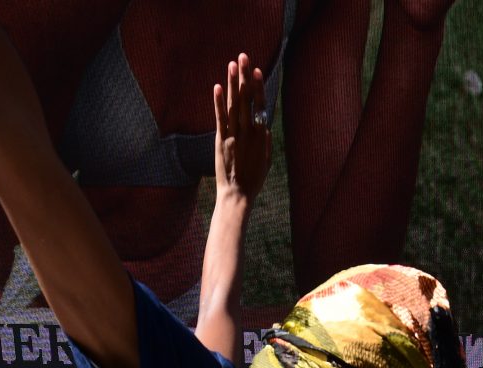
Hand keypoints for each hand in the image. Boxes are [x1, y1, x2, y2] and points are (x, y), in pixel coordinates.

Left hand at [211, 53, 270, 203]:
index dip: (258, 86)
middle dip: (245, 76)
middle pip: (247, 98)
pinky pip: (220, 118)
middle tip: (243, 57)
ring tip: (232, 64)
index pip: (260, 105)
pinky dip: (218, 102)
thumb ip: (265, 141)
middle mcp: (248, 132)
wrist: (238, 195)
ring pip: (234, 104)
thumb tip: (264, 125)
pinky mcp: (221, 141)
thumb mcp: (265, 160)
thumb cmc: (253, 179)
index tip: (257, 70)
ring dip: (233, 83)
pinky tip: (217, 87)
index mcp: (261, 135)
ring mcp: (234, 135)